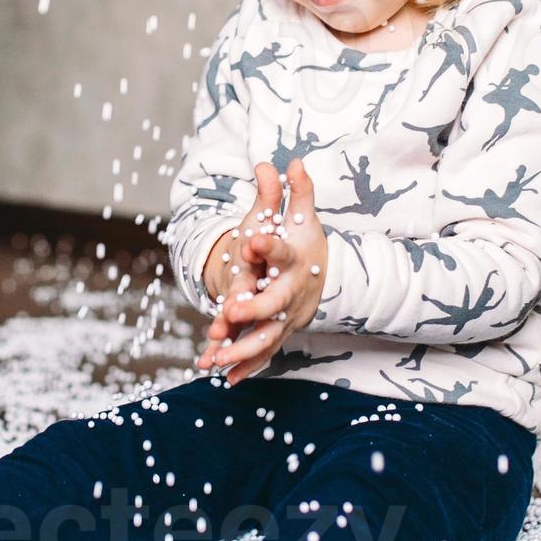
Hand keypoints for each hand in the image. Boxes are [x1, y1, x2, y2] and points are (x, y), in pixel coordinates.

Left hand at [196, 158, 328, 385]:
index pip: (281, 251)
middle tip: (230, 312)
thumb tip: (290, 160)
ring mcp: (287, 317)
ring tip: (217, 358)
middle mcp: (292, 291)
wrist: (323, 276)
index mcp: (295, 260)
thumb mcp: (300, 216)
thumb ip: (296, 192)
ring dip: (243, 349)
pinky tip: (226, 379)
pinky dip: (246, 367)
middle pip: (275, 303)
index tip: (249, 238)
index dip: (267, 245)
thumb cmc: (303, 242)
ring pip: (266, 336)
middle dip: (253, 309)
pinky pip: (263, 353)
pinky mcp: (279, 334)